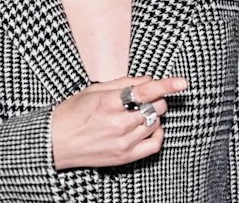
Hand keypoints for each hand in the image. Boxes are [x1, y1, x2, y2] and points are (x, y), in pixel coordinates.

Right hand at [51, 75, 187, 169]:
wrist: (56, 142)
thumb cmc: (72, 113)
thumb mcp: (93, 90)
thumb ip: (123, 83)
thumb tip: (148, 80)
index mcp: (109, 103)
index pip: (145, 92)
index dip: (166, 86)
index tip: (182, 83)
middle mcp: (118, 123)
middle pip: (156, 107)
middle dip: (155, 98)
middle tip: (142, 97)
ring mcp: (123, 142)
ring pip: (156, 123)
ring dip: (152, 114)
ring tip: (136, 112)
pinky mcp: (125, 156)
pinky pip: (155, 144)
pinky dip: (156, 133)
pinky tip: (147, 127)